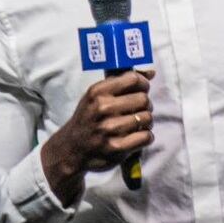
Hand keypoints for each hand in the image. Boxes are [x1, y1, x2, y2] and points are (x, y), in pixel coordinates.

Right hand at [41, 69, 154, 204]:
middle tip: (139, 110)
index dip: (143, 84)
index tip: (142, 89)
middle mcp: (102, 108)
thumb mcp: (96, 96)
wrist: (72, 149)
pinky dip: (146, 137)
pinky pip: (146, 136)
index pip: (133, 79)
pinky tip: (137, 136)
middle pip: (143, 99)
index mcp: (97, 92)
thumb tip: (151, 73)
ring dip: (146, 122)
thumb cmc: (88, 119)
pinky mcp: (116, 148)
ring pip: (147, 118)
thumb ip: (121, 82)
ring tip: (137, 124)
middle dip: (145, 105)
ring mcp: (109, 129)